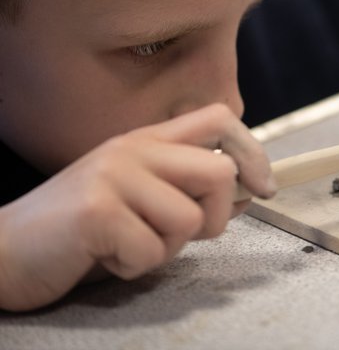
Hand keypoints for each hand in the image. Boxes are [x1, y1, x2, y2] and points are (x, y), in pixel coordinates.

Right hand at [0, 103, 273, 310]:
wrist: (5, 250)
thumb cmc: (81, 231)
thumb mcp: (143, 201)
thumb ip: (189, 191)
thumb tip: (250, 190)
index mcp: (148, 141)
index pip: (219, 118)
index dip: (252, 152)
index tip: (264, 187)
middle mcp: (133, 148)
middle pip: (219, 172)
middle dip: (216, 217)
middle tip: (177, 234)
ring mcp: (113, 175)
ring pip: (190, 219)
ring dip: (167, 249)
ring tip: (128, 245)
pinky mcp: (96, 209)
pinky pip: (152, 250)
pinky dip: (136, 267)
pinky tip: (106, 257)